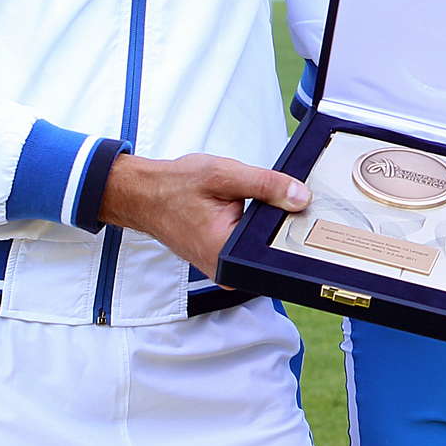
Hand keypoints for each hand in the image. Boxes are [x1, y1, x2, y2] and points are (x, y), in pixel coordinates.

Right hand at [97, 152, 310, 277]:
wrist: (144, 195)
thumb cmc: (175, 185)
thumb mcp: (224, 175)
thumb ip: (266, 185)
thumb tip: (301, 197)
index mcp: (226, 253)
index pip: (279, 244)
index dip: (294, 221)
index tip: (300, 203)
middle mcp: (225, 270)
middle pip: (272, 247)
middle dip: (278, 220)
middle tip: (266, 198)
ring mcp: (223, 269)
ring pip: (262, 246)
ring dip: (265, 223)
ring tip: (247, 203)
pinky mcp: (222, 262)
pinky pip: (249, 246)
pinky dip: (252, 227)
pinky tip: (241, 211)